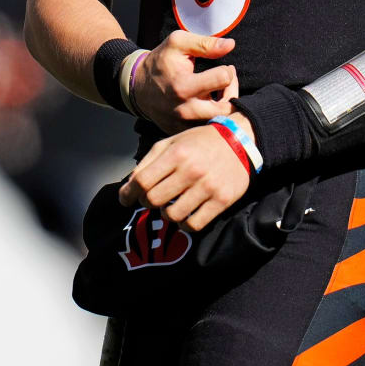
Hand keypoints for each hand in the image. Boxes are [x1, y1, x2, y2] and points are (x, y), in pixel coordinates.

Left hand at [118, 117, 253, 230]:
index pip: (142, 181)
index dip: (128, 194)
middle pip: (154, 200)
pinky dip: (184, 224)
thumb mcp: (172, 143)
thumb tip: (130, 185)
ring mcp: (207, 187)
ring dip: (166, 214)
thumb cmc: (199, 142)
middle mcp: (191, 171)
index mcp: (176, 154)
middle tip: (152, 199)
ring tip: (170, 205)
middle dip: (147, 203)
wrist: (239, 141)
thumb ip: (149, 161)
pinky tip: (185, 215)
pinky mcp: (222, 201)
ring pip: (172, 216)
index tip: (125, 200)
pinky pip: (194, 224)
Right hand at [132, 30, 238, 134]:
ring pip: (220, 122)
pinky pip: (208, 130)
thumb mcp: (177, 44)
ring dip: (226, 106)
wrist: (137, 87)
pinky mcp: (184, 132)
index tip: (224, 68)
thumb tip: (231, 44)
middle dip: (232, 92)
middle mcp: (185, 109)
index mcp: (184, 85)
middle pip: (227, 108)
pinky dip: (214, 117)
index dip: (228, 71)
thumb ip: (205, 44)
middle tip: (228, 82)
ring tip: (221, 93)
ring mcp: (184, 124)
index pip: (223, 78)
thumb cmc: (160, 62)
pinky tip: (211, 104)